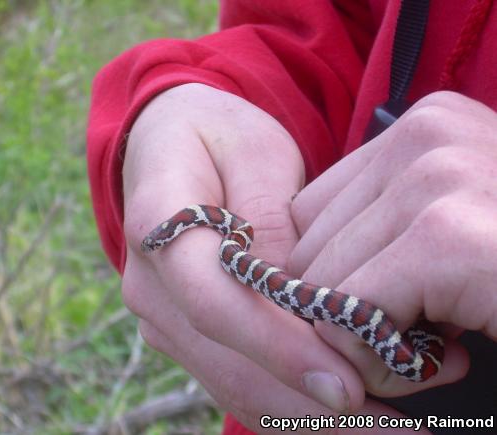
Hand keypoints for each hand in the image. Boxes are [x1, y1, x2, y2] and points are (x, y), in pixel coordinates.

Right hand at [121, 84, 452, 431]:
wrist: (171, 146)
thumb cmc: (219, 136)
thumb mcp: (256, 154)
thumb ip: (273, 222)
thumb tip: (305, 298)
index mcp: (157, 224)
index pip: (212, 300)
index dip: (276, 347)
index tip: (346, 384)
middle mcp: (151, 284)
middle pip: (226, 363)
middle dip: (310, 401)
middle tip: (396, 423)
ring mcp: (164, 315)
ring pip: (234, 386)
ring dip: (307, 414)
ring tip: (387, 423)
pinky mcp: (186, 332)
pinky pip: (237, 381)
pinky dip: (290, 403)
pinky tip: (347, 411)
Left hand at [289, 91, 495, 395]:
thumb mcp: (448, 233)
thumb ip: (380, 231)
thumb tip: (296, 271)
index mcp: (424, 131)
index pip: (310, 215)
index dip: (332, 274)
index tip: (389, 306)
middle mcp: (426, 137)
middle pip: (307, 248)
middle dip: (344, 309)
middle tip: (421, 335)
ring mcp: (440, 178)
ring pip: (320, 283)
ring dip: (364, 337)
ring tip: (443, 343)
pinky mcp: (453, 238)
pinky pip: (352, 310)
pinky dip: (379, 359)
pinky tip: (454, 356)